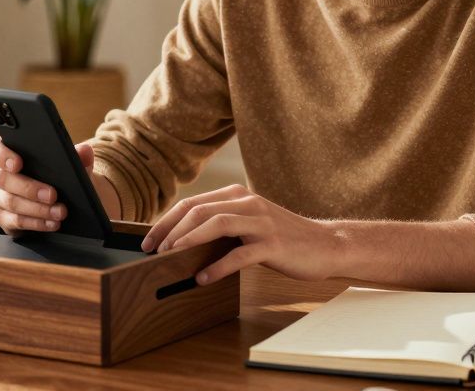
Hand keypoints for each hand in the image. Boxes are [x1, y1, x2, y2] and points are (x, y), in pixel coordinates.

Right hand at [0, 135, 92, 234]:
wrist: (64, 199)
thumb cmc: (60, 176)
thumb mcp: (72, 164)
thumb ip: (78, 156)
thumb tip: (85, 150)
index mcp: (7, 152)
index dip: (0, 153)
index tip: (18, 163)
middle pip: (1, 178)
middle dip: (29, 187)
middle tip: (52, 194)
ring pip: (9, 202)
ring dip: (37, 209)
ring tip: (59, 212)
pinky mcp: (3, 218)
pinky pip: (14, 221)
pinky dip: (37, 223)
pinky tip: (52, 223)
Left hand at [140, 184, 341, 284]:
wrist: (326, 245)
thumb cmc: (284, 238)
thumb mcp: (250, 223)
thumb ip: (223, 224)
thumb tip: (183, 241)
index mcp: (237, 196)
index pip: (192, 203)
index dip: (166, 221)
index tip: (148, 240)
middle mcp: (247, 203)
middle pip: (199, 210)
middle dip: (171, 230)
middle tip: (153, 251)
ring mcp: (261, 223)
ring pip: (216, 224)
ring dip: (188, 240)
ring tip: (169, 257)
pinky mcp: (273, 244)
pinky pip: (239, 254)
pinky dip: (217, 266)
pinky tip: (202, 278)